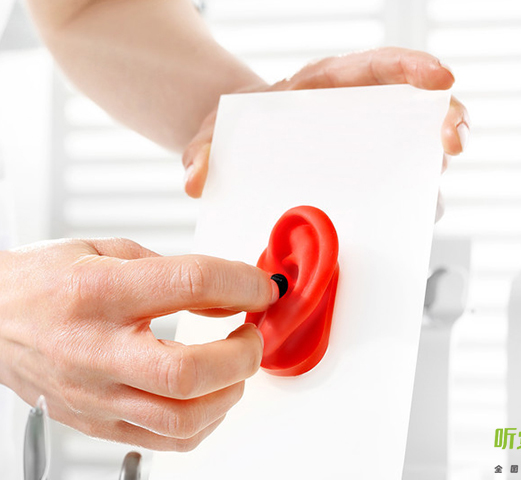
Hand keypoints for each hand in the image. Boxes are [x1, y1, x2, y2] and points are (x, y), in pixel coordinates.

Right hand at [0, 238, 278, 450]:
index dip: (243, 284)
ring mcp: (95, 395)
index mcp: (99, 292)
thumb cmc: (43, 281)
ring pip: (182, 419)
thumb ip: (173, 271)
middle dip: (243, 354)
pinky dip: (204, 422)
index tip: (263, 288)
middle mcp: (95, 350)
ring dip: (230, 392)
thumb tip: (229, 294)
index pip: (191, 285)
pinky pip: (165, 442)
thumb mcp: (108, 250)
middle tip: (251, 334)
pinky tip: (209, 396)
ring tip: (234, 365)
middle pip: (190, 372)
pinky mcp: (97, 423)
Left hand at [182, 47, 470, 206]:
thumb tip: (197, 178)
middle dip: (446, 120)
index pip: (380, 67)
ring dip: (432, 174)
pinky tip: (406, 227)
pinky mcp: (369, 182)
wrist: (241, 152)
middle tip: (453, 142)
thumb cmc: (236, 132)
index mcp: (329, 87)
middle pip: (417, 109)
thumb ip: (203, 148)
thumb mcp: (215, 133)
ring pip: (416, 155)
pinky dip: (410, 205)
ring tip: (428, 200)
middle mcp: (360, 115)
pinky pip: (399, 190)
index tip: (442, 79)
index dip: (415, 68)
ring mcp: (370, 149)